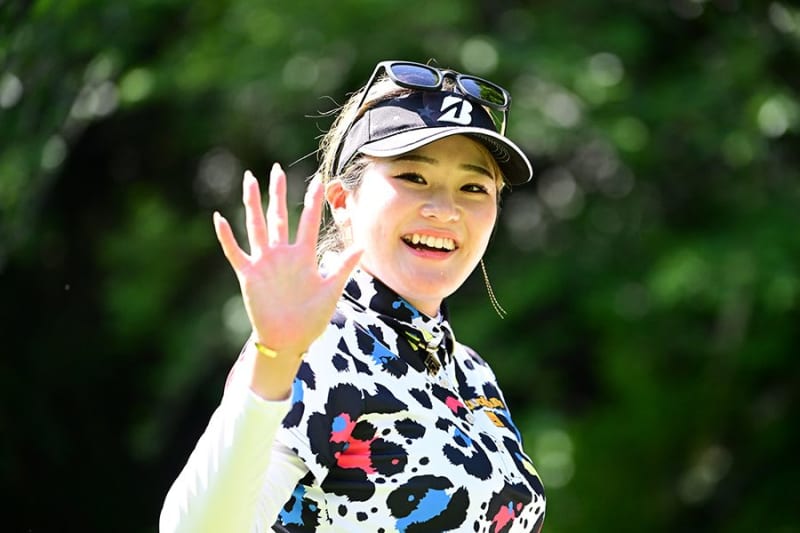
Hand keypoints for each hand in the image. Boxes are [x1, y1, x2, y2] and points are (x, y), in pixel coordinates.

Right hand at [213, 164, 360, 395]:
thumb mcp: (332, 291)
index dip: (313, 202)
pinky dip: (227, 237)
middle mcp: (283, 254)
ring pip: (257, 226)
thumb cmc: (311, 318)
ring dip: (252, 204)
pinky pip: (235, 253)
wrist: (288, 341)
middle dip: (278, 193)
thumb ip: (343, 267)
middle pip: (280, 217)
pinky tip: (219, 218)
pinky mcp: (249, 275)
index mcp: (304, 256)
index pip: (309, 222)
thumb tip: (362, 246)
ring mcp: (265, 263)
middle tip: (275, 169)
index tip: (317, 180)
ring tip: (249, 180)